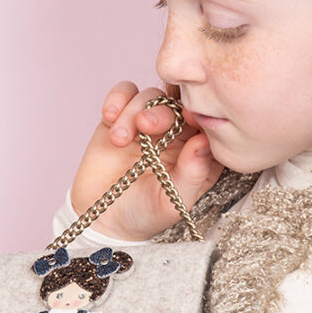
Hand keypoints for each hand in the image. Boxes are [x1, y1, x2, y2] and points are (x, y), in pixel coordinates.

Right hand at [69, 82, 223, 240]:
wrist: (105, 219)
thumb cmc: (146, 213)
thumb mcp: (173, 202)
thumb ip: (192, 174)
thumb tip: (203, 142)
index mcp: (198, 151)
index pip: (206, 123)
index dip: (200, 115)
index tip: (189, 117)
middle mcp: (177, 132)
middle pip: (177, 104)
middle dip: (161, 111)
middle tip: (145, 125)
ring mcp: (149, 122)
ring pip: (150, 96)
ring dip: (133, 110)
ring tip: (120, 139)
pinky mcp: (122, 117)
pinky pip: (124, 92)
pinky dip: (117, 99)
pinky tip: (109, 117)